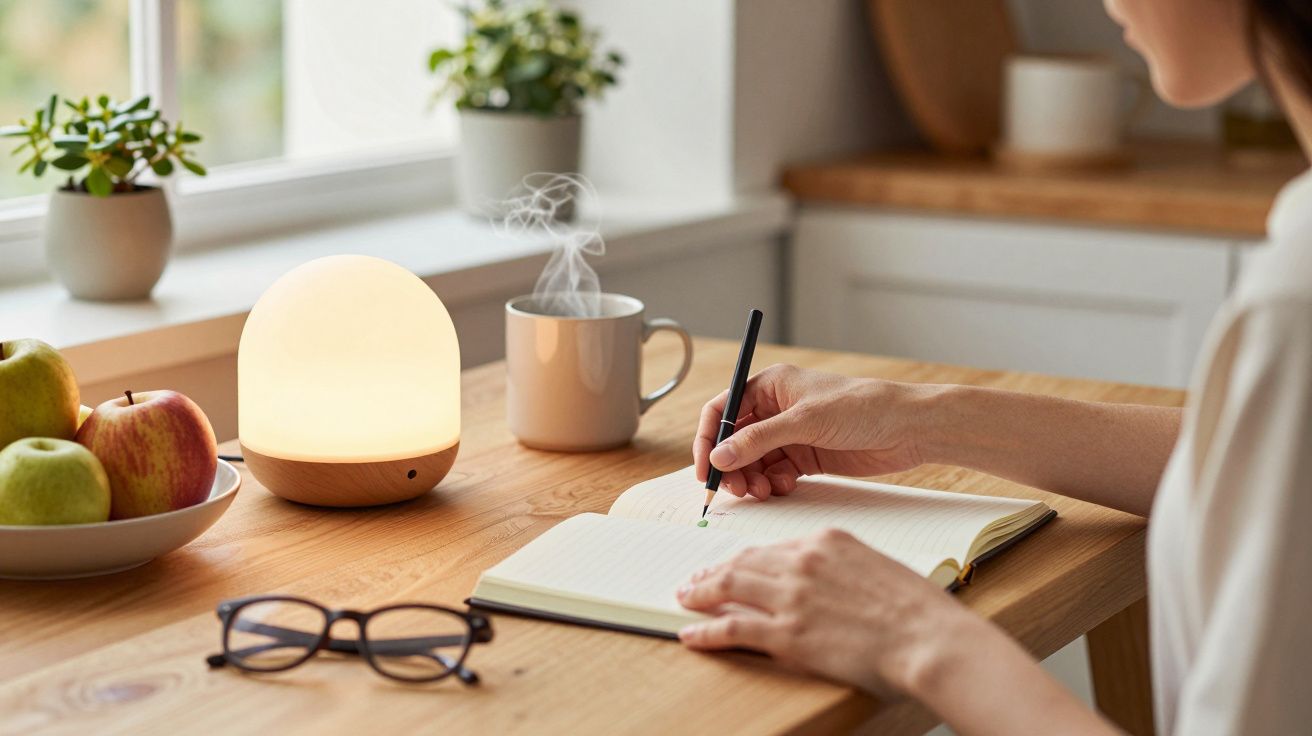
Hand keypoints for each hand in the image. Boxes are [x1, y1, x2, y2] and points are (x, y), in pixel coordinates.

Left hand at [676, 529, 976, 697]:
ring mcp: (791, 597)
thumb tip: (823, 582)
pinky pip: (732, 627)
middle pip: (744, 560)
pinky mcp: (786, 633)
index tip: (733, 564)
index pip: (773, 546)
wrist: (929, 638)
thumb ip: (842, 567)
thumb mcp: (876, 567)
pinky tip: (692, 634)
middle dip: (714, 570)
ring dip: (700, 592)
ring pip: (730, 586)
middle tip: (696, 578)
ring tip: (685, 598)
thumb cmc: (917, 610)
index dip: (747, 557)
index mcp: (827, 541)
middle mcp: (803, 562)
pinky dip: (706, 630)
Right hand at [693, 364, 935, 498]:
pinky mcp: (806, 458)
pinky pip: (774, 474)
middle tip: (734, 490)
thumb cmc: (863, 407)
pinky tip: (784, 486)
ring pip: (753, 462)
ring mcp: (791, 435)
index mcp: (771, 386)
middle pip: (734, 441)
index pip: (723, 410)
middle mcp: (776, 409)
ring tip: (761, 491)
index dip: (708, 439)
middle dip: (730, 466)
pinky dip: (772, 484)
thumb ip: (759, 439)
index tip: (705, 469)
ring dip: (751, 479)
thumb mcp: (806, 421)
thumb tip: (719, 457)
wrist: (910, 428)